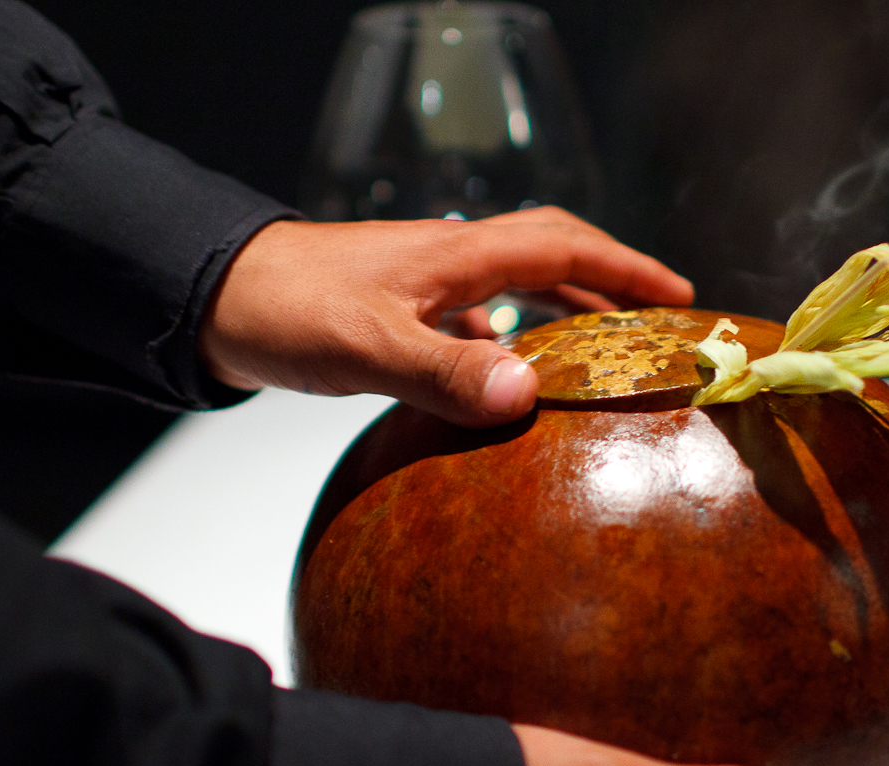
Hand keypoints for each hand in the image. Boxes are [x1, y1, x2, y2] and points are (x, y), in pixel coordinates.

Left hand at [199, 208, 693, 427]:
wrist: (210, 302)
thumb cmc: (288, 312)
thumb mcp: (370, 347)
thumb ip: (445, 374)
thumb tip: (529, 396)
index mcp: (455, 256)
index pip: (563, 245)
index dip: (626, 265)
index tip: (678, 293)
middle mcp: (445, 264)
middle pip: (545, 257)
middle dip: (605, 284)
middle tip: (651, 321)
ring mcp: (417, 289)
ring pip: (506, 293)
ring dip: (555, 315)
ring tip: (593, 354)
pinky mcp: (388, 316)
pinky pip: (463, 326)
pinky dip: (495, 349)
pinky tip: (494, 387)